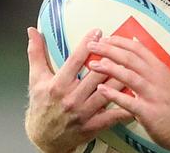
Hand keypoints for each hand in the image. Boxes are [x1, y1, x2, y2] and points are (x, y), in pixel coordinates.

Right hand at [25, 27, 133, 152]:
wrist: (43, 139)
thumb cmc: (42, 106)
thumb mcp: (35, 79)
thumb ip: (36, 54)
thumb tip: (32, 31)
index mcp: (57, 86)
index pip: (75, 60)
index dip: (88, 44)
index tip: (98, 31)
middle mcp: (71, 99)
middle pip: (97, 74)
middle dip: (112, 58)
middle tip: (122, 44)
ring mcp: (83, 114)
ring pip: (108, 91)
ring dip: (123, 77)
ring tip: (134, 64)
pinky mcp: (92, 126)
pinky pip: (113, 115)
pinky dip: (126, 105)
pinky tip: (137, 95)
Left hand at [87, 36, 169, 152]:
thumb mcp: (167, 78)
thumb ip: (152, 68)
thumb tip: (135, 56)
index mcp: (160, 68)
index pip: (138, 49)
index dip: (120, 42)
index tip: (106, 39)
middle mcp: (156, 77)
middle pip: (130, 58)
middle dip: (109, 50)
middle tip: (93, 45)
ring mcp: (152, 93)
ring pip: (128, 75)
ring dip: (109, 68)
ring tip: (93, 64)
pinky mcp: (148, 111)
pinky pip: (128, 101)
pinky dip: (114, 94)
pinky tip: (102, 90)